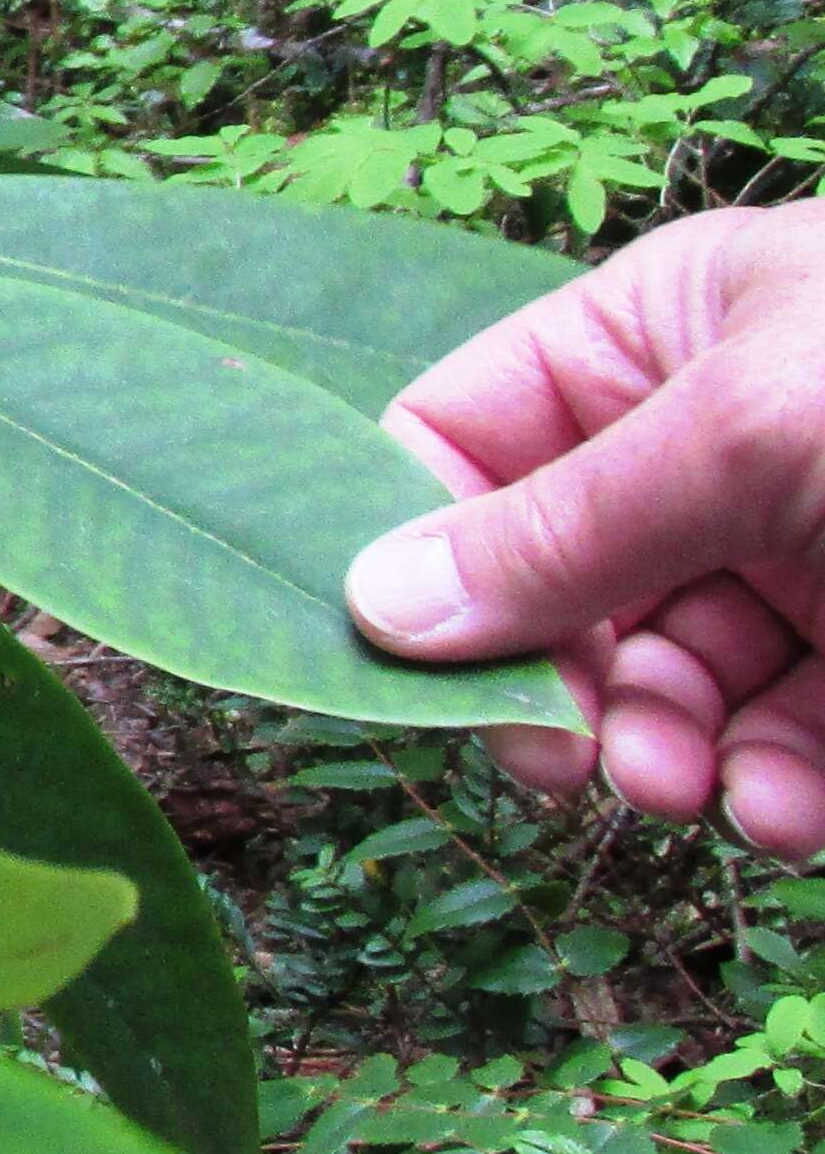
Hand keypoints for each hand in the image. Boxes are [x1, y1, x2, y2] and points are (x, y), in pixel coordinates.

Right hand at [346, 199, 824, 861]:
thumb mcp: (756, 434)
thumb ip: (568, 527)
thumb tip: (371, 605)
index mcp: (653, 338)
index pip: (461, 439)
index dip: (424, 551)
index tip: (424, 666)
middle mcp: (710, 446)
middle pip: (556, 585)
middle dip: (559, 684)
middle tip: (573, 763)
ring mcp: (799, 553)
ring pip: (666, 681)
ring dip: (663, 754)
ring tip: (693, 795)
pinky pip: (785, 741)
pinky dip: (773, 791)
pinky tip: (785, 815)